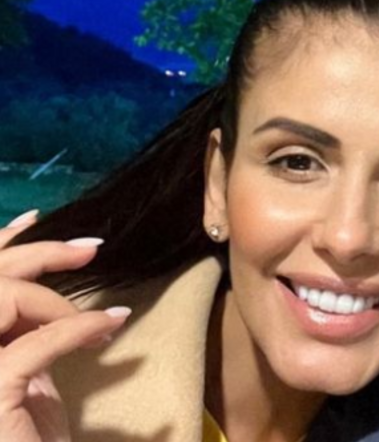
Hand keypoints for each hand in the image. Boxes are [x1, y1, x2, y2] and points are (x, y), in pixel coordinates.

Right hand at [0, 210, 130, 441]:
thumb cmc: (25, 440)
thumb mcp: (26, 384)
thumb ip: (25, 341)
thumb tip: (51, 307)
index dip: (1, 244)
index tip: (39, 220)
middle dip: (35, 252)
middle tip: (90, 249)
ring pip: (0, 300)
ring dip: (55, 300)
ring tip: (98, 318)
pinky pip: (34, 345)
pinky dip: (75, 330)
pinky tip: (108, 330)